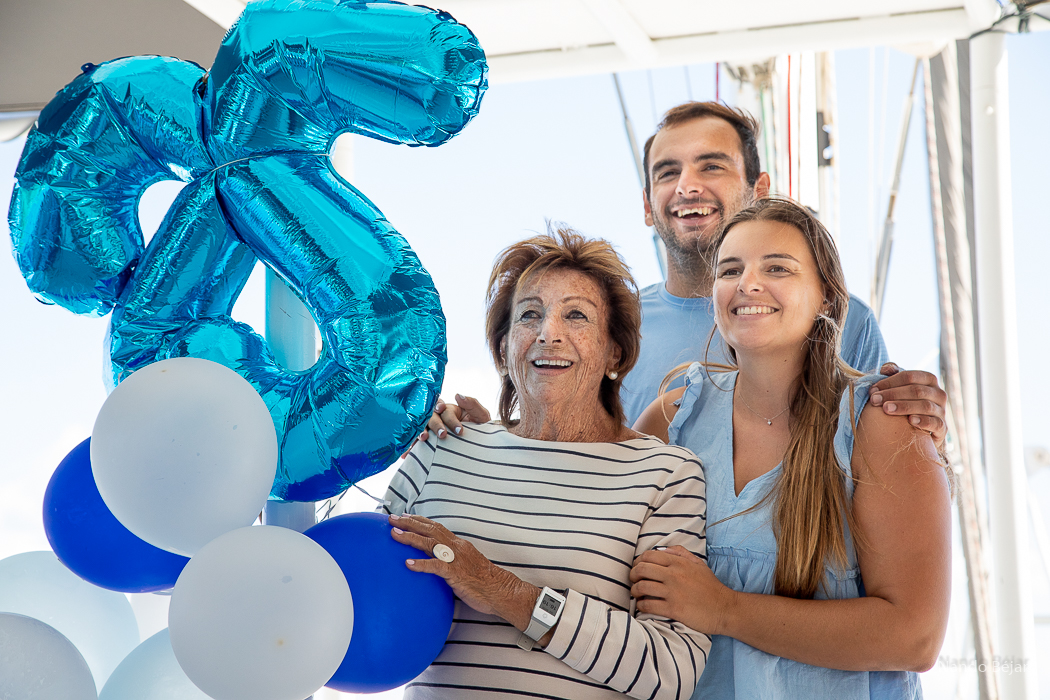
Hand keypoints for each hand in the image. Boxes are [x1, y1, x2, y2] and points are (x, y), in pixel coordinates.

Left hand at [389, 513, 535, 625]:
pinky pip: (436, 566)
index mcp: (459, 545)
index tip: (405, 516)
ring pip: (430, 543)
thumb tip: (438, 563)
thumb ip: (452, 561)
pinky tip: (408, 564)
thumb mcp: (467, 566)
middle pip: (430, 530)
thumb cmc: (485, 582)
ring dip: (410, 537)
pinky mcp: (456, 573)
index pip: (437, 527)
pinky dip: (421, 564)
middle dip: (410, 523)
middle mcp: (456, 547)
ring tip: (394, 533)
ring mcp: (456, 559)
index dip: (420, 521)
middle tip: (392, 518)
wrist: (501, 590)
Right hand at [402, 394, 492, 457]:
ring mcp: (431, 429)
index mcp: (450, 409)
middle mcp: (439, 417)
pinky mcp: (427, 443)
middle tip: (443, 435)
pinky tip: (408, 452)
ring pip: (422, 427)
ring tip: (424, 438)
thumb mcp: (482, 415)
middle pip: (432, 417)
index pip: (447, 411)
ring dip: (422, 431)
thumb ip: (472, 403)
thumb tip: (458, 394)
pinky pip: (417, 442)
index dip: (451, 419)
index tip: (459, 430)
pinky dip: (411, 446)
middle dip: (436, 425)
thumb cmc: (481, 428)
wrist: (481, 448)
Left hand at [630, 546, 731, 635]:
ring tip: (636, 594)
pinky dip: (641, 606)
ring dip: (635, 591)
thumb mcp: (698, 564)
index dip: (638, 561)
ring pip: (642, 587)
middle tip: (633, 581)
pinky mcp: (673, 609)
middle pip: (641, 569)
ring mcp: (673, 592)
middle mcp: (673, 575)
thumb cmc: (711, 586)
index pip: (648, 556)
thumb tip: (664, 549)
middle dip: (632, 575)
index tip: (637, 568)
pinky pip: (649, 605)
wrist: (725, 608)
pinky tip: (643, 606)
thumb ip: (681, 553)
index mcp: (678, 562)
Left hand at [871, 363, 947, 447]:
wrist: (920, 430)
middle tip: (874, 400)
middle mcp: (938, 393)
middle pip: (916, 390)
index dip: (890, 381)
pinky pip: (936, 423)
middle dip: (893, 394)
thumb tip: (886, 368)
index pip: (909, 376)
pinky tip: (910, 421)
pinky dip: (924, 421)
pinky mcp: (942, 427)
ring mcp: (942, 410)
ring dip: (904, 407)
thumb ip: (893, 375)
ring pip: (925, 406)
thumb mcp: (900, 387)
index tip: (873, 390)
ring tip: (886, 409)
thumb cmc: (907, 403)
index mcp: (929, 380)